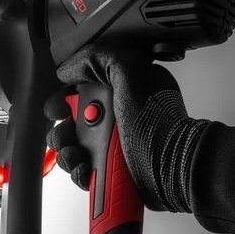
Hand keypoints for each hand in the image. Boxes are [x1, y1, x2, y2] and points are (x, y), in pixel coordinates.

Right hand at [44, 44, 209, 212]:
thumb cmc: (160, 124)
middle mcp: (117, 117)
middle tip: (69, 137)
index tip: (60, 109)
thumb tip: (68, 69)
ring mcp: (114, 145)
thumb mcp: (129, 72)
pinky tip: (87, 172)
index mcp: (121, 89)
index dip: (63, 99)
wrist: (174, 168)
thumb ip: (98, 59)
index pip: (79, 90)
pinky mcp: (112, 171)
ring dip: (67, 155)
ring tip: (78, 157)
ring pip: (73, 149)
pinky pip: (83, 172)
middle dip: (62, 132)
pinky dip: (80, 174)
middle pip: (70, 122)